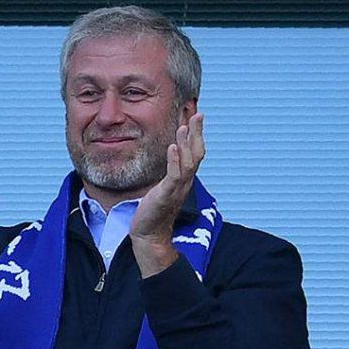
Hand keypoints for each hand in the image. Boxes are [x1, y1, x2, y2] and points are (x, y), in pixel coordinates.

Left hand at [130, 113, 204, 277]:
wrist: (149, 235)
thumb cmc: (154, 211)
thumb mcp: (163, 187)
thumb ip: (168, 173)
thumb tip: (169, 159)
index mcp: (184, 179)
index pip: (195, 153)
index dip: (196, 135)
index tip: (195, 116)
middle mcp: (184, 183)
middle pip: (197, 154)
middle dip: (198, 134)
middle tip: (199, 114)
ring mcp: (177, 189)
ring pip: (188, 163)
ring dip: (186, 144)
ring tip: (185, 126)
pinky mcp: (166, 195)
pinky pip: (174, 176)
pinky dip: (174, 161)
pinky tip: (172, 147)